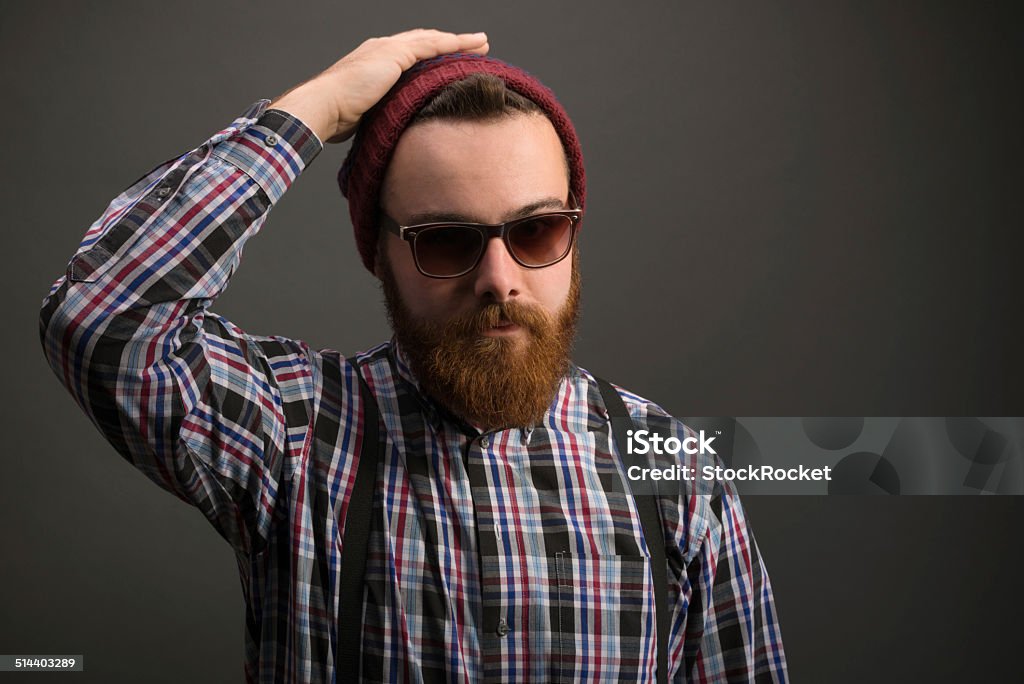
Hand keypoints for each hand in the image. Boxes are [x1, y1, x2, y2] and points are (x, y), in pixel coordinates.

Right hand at [270, 29, 488, 142]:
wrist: (325, 105)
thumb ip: (381, 113)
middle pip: (425, 42)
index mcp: (375, 61)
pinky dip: (453, 45)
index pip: (410, 54)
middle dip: (450, 43)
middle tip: (475, 45)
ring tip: (482, 43)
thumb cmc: (337, 116)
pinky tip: (471, 46)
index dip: (432, 54)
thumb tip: (392, 131)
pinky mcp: (395, 54)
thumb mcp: (366, 113)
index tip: (450, 59)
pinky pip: (432, 46)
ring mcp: (389, 49)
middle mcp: (382, 49)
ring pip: (433, 40)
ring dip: (460, 41)